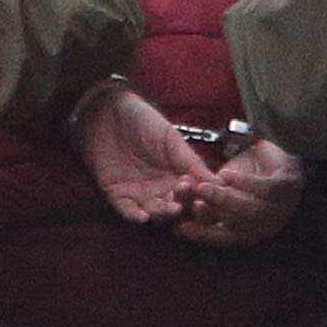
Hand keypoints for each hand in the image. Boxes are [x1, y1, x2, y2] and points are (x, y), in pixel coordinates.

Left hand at [73, 83, 219, 226]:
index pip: (193, 194)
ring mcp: (139, 193)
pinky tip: (143, 216)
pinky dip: (134, 215)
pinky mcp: (116, 194)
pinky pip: (126, 210)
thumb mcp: (172, 139)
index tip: (205, 194)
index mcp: (178, 175)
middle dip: (181, 207)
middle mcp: (160, 188)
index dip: (199, 196)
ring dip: (162, 214)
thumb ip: (192, 162)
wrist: (107, 110)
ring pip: (154, 212)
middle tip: (185, 202)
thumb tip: (219, 182)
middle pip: (175, 207)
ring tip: (169, 209)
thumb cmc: (142, 120)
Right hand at [175, 134, 303, 247]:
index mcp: (250, 228)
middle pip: (235, 230)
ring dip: (224, 200)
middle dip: (211, 218)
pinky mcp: (288, 187)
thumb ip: (210, 201)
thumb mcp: (224, 188)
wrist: (277, 146)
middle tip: (191, 204)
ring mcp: (281, 208)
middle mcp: (267, 224)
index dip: (201, 235)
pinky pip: (264, 190)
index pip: (224, 238)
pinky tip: (225, 174)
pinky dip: (242, 183)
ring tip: (204, 186)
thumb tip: (186, 209)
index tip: (179, 227)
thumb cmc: (249, 172)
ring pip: (249, 211)